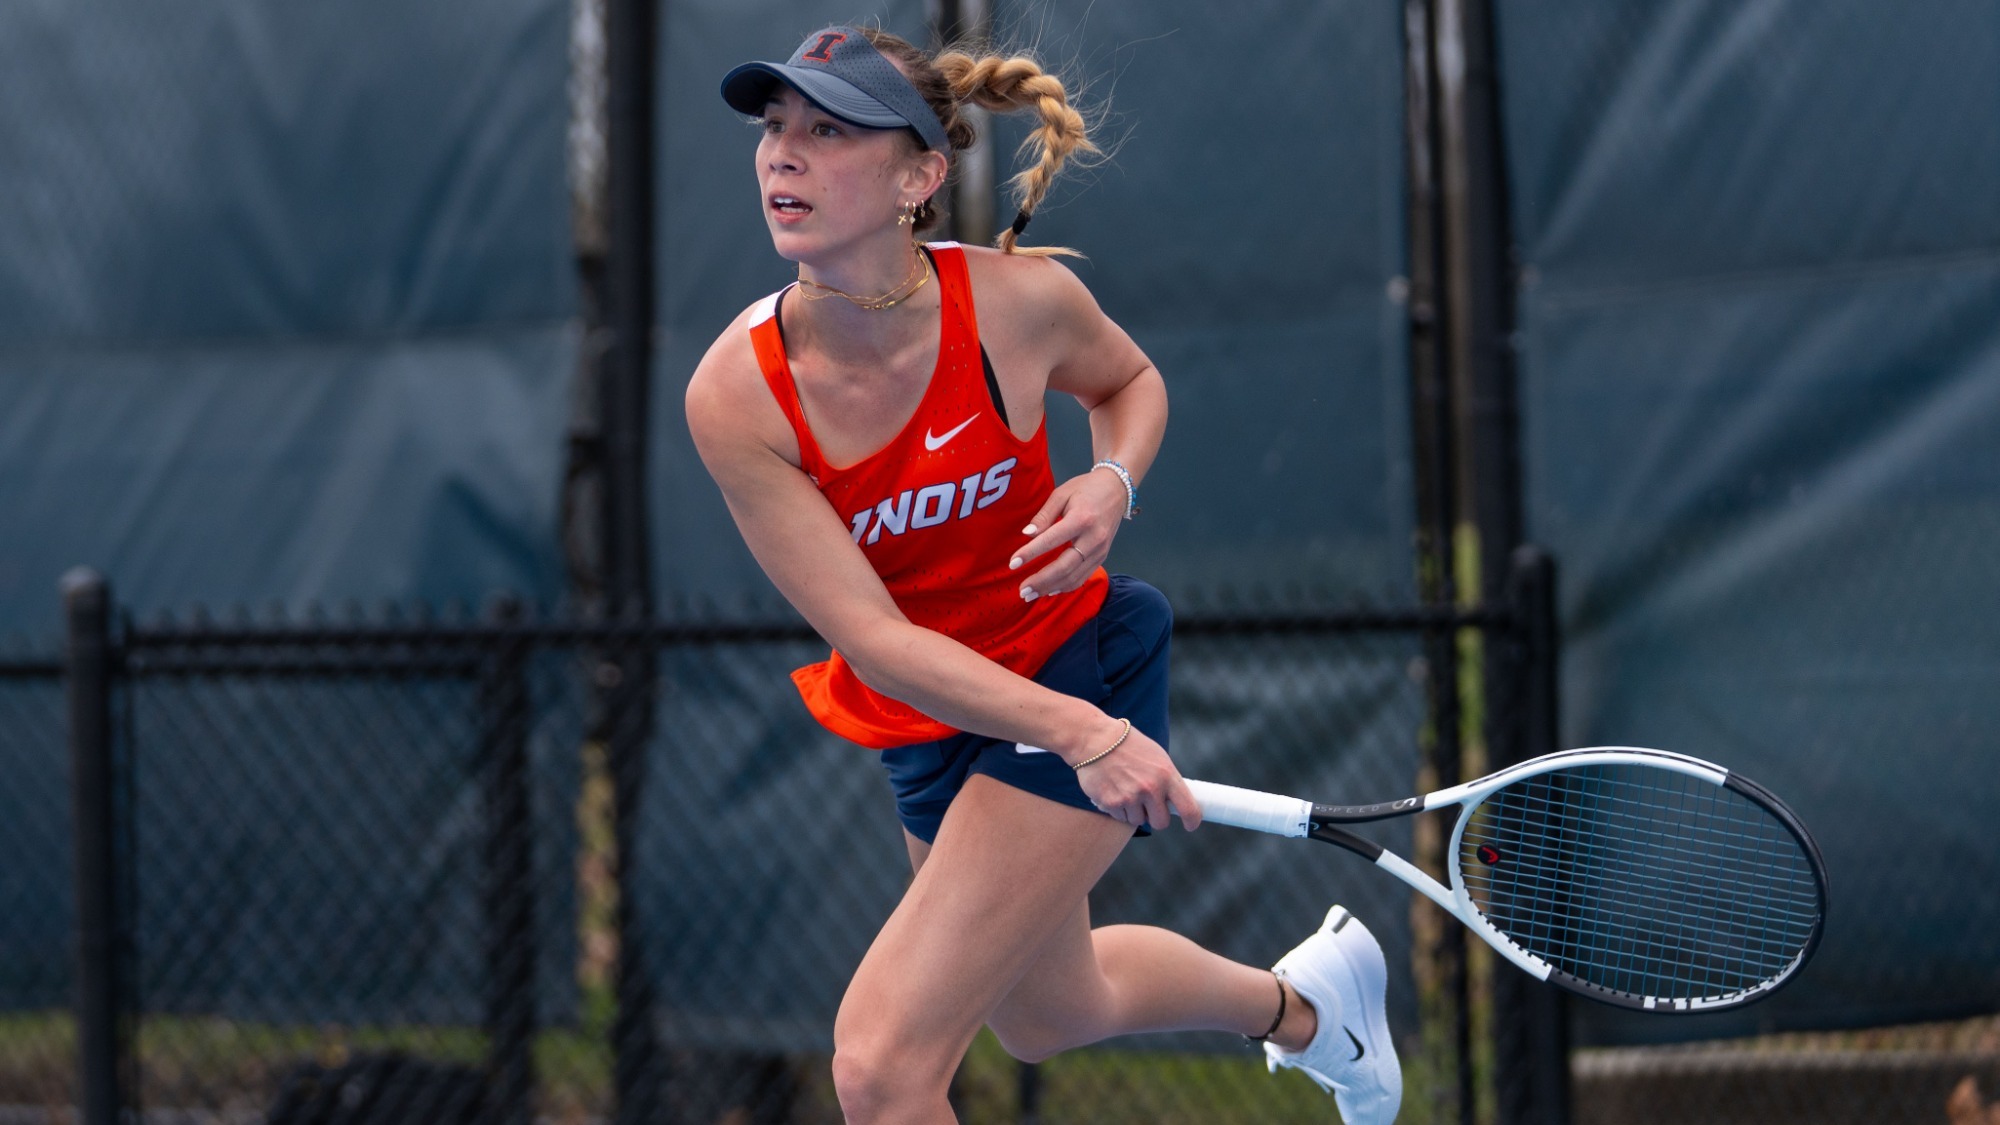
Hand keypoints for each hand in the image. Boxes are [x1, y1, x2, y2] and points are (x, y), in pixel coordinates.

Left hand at [1009, 466, 1127, 600]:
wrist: (1117, 490)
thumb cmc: (1086, 488)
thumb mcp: (1061, 494)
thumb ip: (1044, 515)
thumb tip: (1027, 534)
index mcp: (1081, 519)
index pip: (1051, 540)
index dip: (1030, 553)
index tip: (1013, 563)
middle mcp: (1093, 538)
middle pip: (1064, 566)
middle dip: (1041, 580)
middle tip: (1022, 590)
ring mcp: (1100, 551)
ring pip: (1074, 576)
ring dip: (1050, 588)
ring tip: (1030, 594)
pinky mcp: (1102, 557)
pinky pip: (1083, 577)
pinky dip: (1065, 586)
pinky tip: (1049, 590)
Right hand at [1075, 725, 1201, 831]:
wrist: (1095, 739)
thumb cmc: (1128, 744)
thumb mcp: (1156, 756)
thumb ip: (1167, 778)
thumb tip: (1175, 800)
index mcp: (1167, 775)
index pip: (1188, 808)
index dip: (1192, 821)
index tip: (1191, 825)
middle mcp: (1151, 789)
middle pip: (1161, 822)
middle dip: (1156, 817)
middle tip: (1149, 807)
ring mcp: (1130, 797)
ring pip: (1138, 820)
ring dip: (1134, 811)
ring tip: (1126, 789)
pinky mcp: (1112, 803)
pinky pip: (1120, 816)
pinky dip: (1118, 808)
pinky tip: (1113, 789)